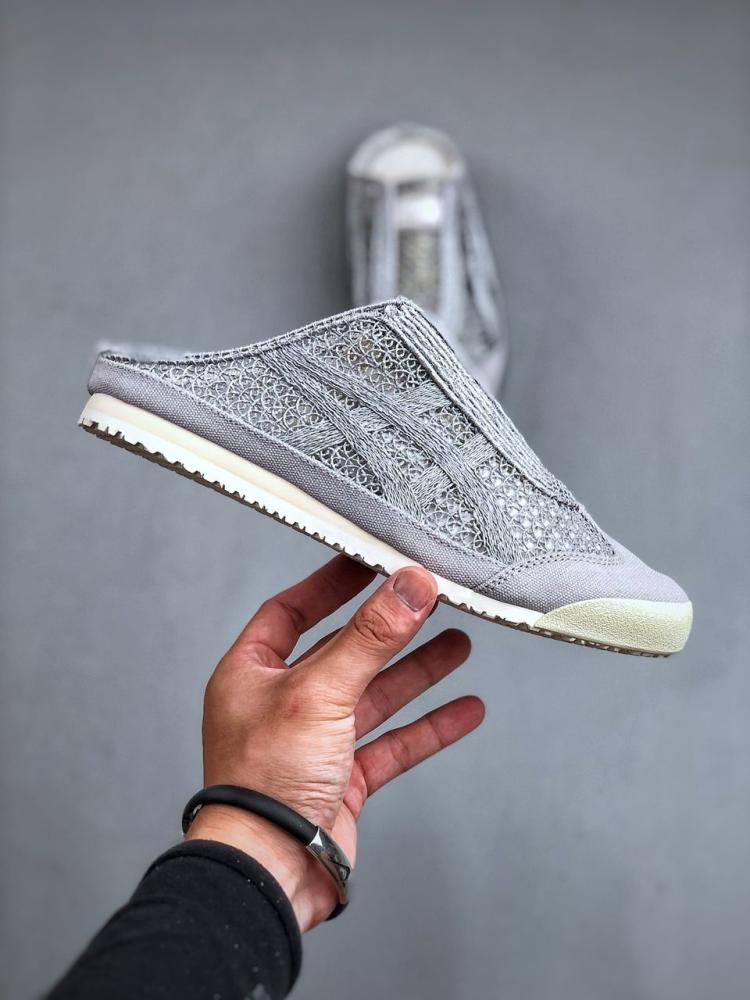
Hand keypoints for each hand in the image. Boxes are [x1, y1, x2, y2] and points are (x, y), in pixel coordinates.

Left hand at [186, 555, 483, 930]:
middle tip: (430, 599)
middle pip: (345, 651)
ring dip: (417, 671)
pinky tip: (465, 710)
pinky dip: (429, 726)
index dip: (332, 585)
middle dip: (390, 628)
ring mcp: (315, 743)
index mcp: (253, 673)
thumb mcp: (319, 691)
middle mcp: (282, 703)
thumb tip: (410, 586)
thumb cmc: (265, 782)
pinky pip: (393, 743)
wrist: (270, 872)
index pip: (292, 611)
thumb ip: (370, 638)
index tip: (369, 560)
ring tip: (459, 643)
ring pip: (375, 696)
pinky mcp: (343, 780)